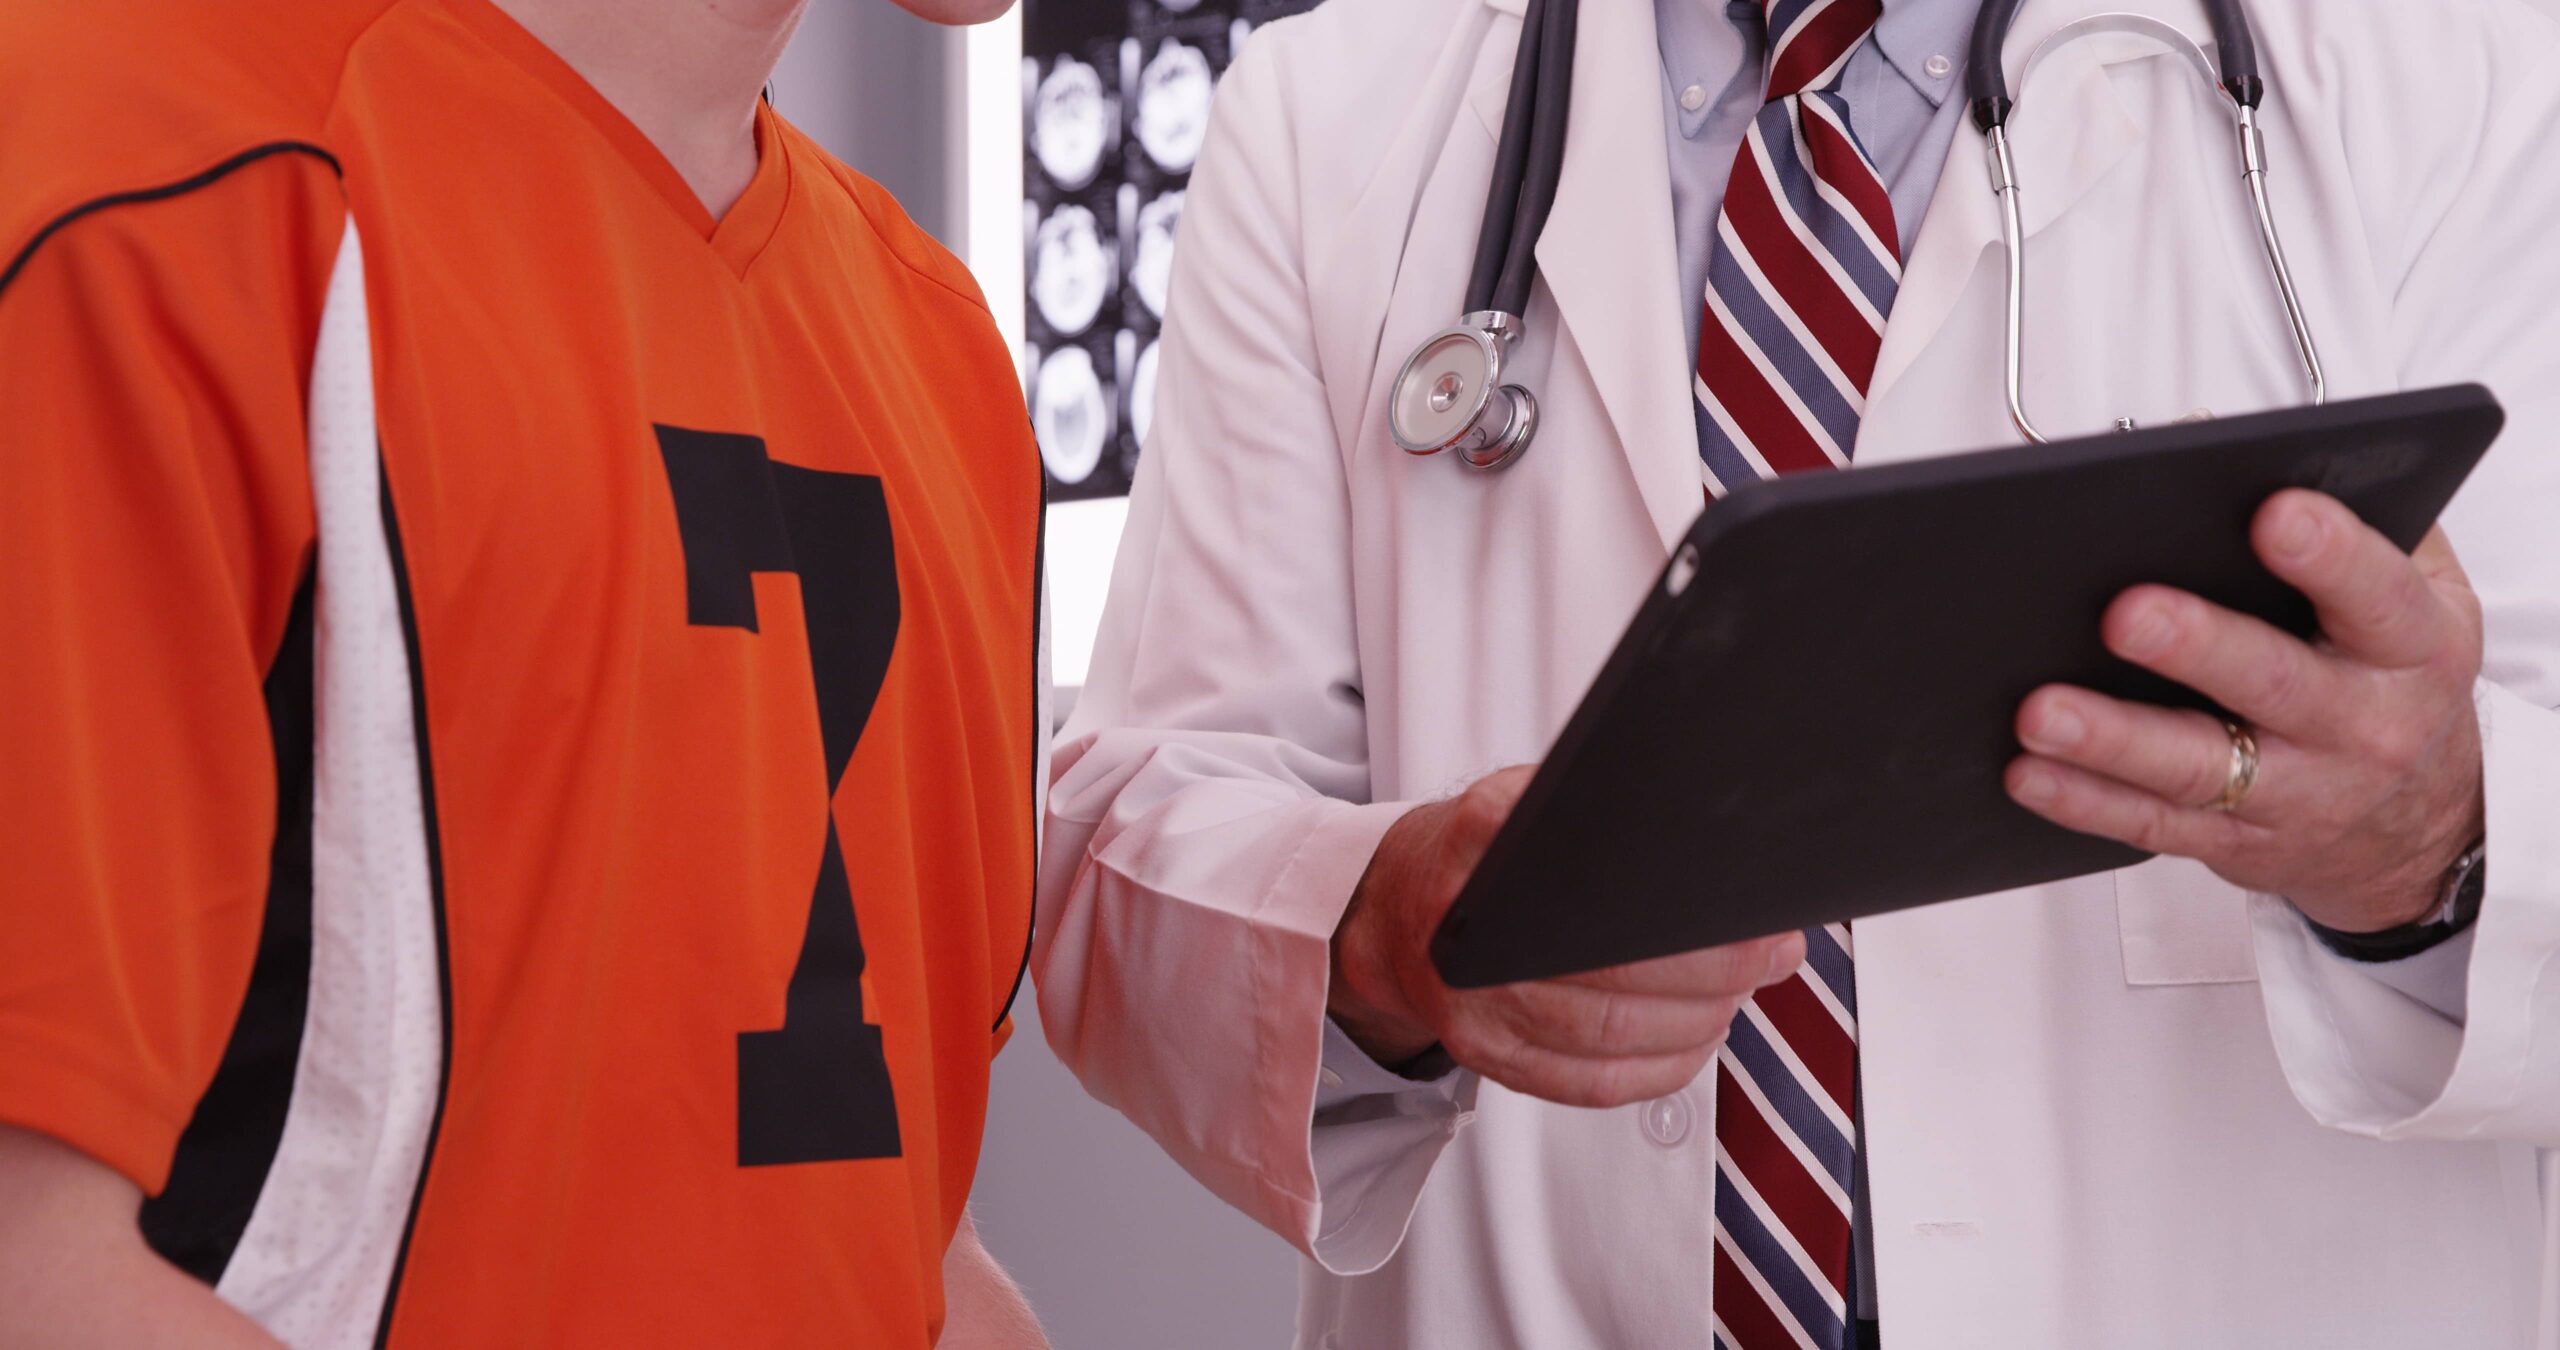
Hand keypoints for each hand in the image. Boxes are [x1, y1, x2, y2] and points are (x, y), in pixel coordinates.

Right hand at [1328, 766, 1805, 1107]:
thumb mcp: (1525, 800)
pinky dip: (1660, 1070)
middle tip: (1771, 953)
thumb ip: (1606, 811)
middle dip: (1715, 974)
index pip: (1594, 887)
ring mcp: (1469, 1005)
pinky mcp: (1484, 1056)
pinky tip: (1695, 1039)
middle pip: (1610, 977)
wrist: (1392, 910)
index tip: (1750, 912)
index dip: (1686, 919)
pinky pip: (1589, 1086)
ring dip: (1697, 1023)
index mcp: (1478, 837)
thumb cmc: (1480, 852)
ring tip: (1740, 992)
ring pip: (1608, 1039)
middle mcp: (1466, 930)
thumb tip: (1723, 847)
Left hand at [2004, 490, 2485, 931]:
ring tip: (2040, 709)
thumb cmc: (2389, 672)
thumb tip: (2211, 442)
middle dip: (2197, 647)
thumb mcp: (2413, 590)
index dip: (2330, 556)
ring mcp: (2297, 792)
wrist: (2420, 823)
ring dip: (2112, 739)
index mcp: (2410, 642)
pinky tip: (2026, 771)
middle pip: (2274, 683)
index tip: (2272, 512)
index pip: (2376, 593)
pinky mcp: (2236, 843)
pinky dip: (2084, 800)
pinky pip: (2152, 825)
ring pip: (2197, 767)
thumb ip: (2351, 515)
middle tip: (2123, 613)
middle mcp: (2360, 723)